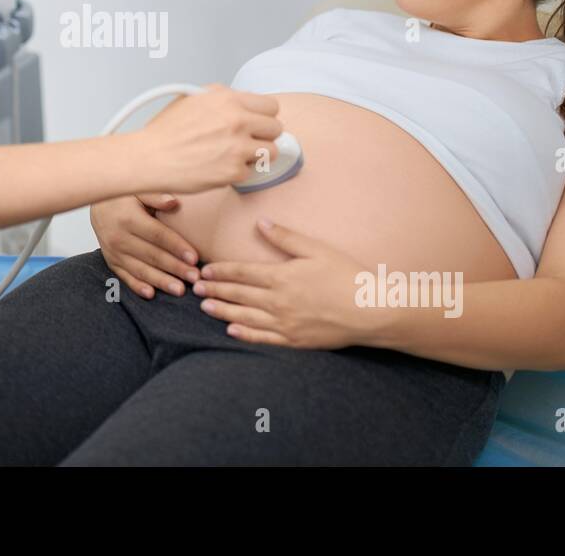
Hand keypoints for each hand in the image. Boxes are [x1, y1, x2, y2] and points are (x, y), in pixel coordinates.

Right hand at [91, 193, 199, 298]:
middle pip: (152, 256)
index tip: (194, 257)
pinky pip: (125, 277)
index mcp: (128, 218)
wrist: (96, 202)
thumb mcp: (138, 188)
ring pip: (140, 270)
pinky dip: (137, 287)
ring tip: (180, 290)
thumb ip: (155, 195)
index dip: (176, 247)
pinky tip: (152, 294)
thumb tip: (173, 202)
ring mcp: (113, 252)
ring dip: (161, 281)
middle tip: (195, 277)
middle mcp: (118, 237)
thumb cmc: (124, 195)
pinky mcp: (111, 261)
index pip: (157, 235)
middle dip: (175, 268)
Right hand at [134, 84, 282, 193]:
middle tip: (248, 141)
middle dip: (264, 136)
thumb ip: (221, 97)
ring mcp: (238, 147)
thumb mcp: (192, 98)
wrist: (149, 157)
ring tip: (236, 156)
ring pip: (271, 152)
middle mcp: (237, 120)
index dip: (263, 116)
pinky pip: (250, 172)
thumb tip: (240, 100)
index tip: (257, 124)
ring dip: (257, 155)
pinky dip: (237, 173)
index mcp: (228, 99)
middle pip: (276, 129)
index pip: (271, 106)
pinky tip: (219, 168)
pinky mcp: (234, 171)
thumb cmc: (165, 131)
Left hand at [192, 218, 384, 347]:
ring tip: (205, 307)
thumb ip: (286, 238)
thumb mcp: (316, 250)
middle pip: (238, 294)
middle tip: (194, 288)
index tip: (205, 269)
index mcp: (281, 277)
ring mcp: (285, 324)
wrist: (370, 310)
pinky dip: (245, 334)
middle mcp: (278, 302)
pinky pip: (263, 338)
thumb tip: (261, 223)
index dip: (221, 271)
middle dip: (215, 290)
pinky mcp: (294, 341)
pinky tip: (232, 330)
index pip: (242, 272)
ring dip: (223, 311)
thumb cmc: (346, 276)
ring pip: (245, 317)